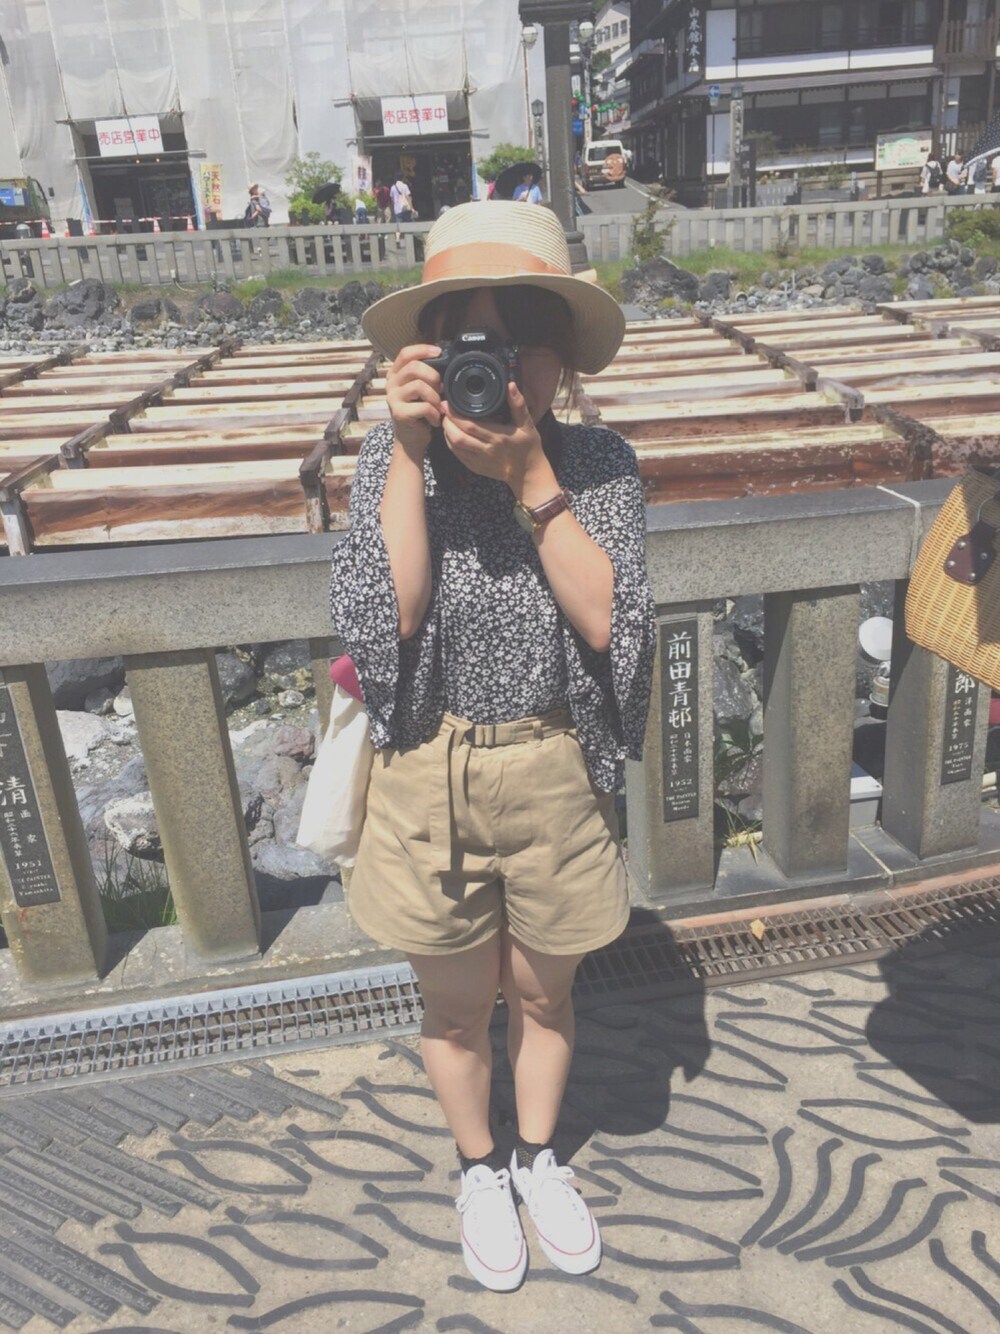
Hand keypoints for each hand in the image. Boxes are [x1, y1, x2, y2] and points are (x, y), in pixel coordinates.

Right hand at [386, 344, 442, 456]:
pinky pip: (423, 406)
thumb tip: (444, 361)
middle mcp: (391, 384)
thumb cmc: (420, 413)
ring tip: (437, 407)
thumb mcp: (422, 390)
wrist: (411, 440)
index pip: (406, 353)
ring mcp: (393, 398)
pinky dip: (434, 414)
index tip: (438, 352)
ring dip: (435, 397)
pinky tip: (434, 420)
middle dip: (434, 377)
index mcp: (396, 374)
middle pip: (414, 367)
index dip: (423, 349)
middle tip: (440, 390)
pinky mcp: (399, 413)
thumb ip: (426, 375)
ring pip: (419, 386)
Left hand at [441, 381, 551, 498]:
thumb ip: (518, 405)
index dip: (455, 414)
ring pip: (455, 447)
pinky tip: (451, 434)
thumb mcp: (527, 424)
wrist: (528, 473)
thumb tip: (511, 385)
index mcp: (498, 437)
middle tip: (444, 409)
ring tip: (446, 420)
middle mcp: (487, 450)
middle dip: (447, 422)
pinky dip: (450, 443)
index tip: (448, 403)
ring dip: (446, 432)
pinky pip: (458, 455)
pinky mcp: (475, 468)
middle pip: (457, 436)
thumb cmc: (528, 447)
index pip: (470, 425)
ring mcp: (479, 461)